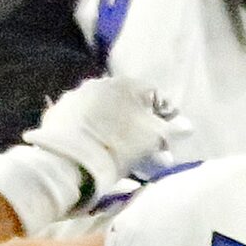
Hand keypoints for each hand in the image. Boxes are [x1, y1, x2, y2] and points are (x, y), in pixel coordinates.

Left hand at [21, 73, 186, 198]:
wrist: (67, 161)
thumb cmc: (117, 147)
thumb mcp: (152, 140)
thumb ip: (172, 131)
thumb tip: (187, 126)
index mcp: (127, 84)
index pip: (156, 97)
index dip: (166, 119)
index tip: (169, 140)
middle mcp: (101, 83)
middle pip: (129, 103)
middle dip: (140, 124)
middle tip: (146, 149)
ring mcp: (77, 96)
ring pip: (105, 110)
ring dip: (115, 125)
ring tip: (119, 150)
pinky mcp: (58, 113)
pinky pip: (83, 120)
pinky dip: (92, 130)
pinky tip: (94, 147)